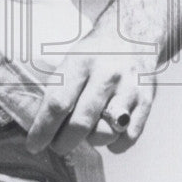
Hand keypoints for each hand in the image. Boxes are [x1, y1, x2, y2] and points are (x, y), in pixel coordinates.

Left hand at [26, 31, 157, 157]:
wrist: (132, 35)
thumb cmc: (93, 55)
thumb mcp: (71, 61)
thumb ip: (58, 91)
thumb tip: (40, 129)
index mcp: (80, 62)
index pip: (57, 103)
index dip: (43, 129)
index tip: (34, 145)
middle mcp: (106, 74)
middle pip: (80, 123)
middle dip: (64, 142)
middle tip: (58, 145)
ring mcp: (129, 87)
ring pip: (106, 133)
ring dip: (92, 141)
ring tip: (87, 132)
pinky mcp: (146, 100)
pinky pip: (128, 136)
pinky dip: (116, 143)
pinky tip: (109, 132)